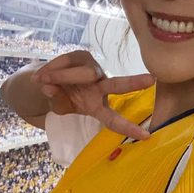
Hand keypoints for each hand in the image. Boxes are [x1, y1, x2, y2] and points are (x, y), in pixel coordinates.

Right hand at [32, 50, 154, 140]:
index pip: (114, 119)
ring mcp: (93, 70)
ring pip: (84, 74)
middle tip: (151, 80)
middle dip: (134, 83)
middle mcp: (100, 87)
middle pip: (117, 85)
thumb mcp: (58, 106)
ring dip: (61, 77)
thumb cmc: (60, 97)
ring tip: (42, 80)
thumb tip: (50, 87)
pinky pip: (68, 63)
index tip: (146, 136)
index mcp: (98, 106)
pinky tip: (43, 75)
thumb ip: (57, 100)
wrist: (46, 81)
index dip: (128, 127)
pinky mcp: (82, 56)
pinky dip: (53, 70)